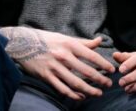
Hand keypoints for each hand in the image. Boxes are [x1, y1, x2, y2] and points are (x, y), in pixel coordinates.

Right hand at [0, 27, 114, 100]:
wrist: (23, 44)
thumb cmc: (48, 40)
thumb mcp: (66, 38)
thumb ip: (83, 42)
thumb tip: (100, 40)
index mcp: (70, 45)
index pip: (91, 55)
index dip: (103, 64)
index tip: (112, 70)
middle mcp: (63, 56)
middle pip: (86, 71)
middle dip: (100, 79)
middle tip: (109, 84)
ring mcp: (54, 67)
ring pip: (75, 83)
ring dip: (89, 90)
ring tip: (98, 93)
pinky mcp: (46, 76)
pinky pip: (62, 89)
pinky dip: (73, 95)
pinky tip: (81, 97)